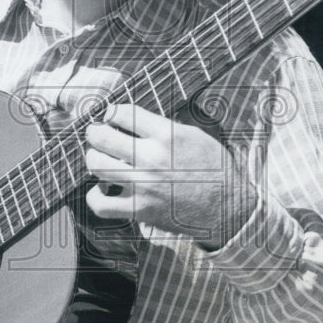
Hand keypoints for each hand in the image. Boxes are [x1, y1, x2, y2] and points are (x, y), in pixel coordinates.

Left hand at [84, 104, 253, 249]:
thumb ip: (162, 126)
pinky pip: (102, 204)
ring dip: (94, 158)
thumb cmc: (214, 169)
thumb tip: (133, 120)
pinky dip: (95, 196)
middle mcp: (152, 158)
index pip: (123, 113)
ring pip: (97, 165)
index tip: (110, 116)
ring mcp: (143, 185)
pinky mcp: (140, 209)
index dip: (111, 112)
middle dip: (94, 132)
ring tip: (99, 157)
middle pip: (103, 137)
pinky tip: (101, 189)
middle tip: (96, 133)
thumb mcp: (194, 135)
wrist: (228, 208)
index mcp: (167, 135)